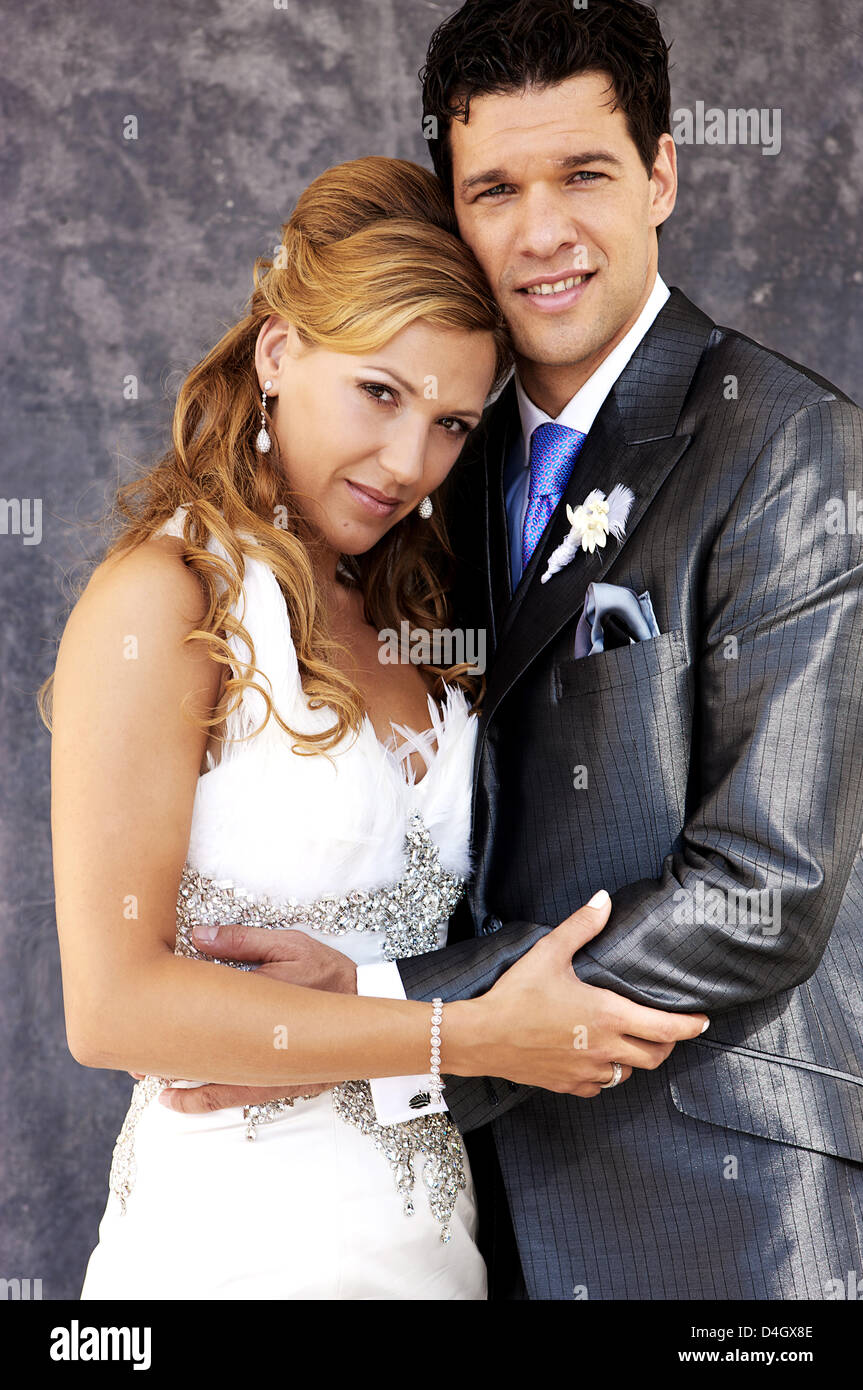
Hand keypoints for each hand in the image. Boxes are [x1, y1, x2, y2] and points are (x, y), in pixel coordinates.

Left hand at [130, 924, 357, 1112]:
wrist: (370, 1007)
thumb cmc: (328, 972)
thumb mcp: (291, 944)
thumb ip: (244, 940)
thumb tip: (197, 936)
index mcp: (260, 999)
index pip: (204, 1003)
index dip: (169, 1007)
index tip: (140, 1007)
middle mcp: (262, 1041)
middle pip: (202, 1052)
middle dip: (165, 1056)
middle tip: (134, 1057)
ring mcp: (271, 1068)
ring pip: (213, 1081)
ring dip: (178, 1081)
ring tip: (147, 1081)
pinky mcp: (279, 1084)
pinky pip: (234, 1098)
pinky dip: (203, 1099)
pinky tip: (177, 1101)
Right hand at [450, 892, 708, 1096]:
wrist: (482, 1037)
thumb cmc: (516, 994)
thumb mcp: (549, 952)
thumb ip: (581, 926)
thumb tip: (603, 899)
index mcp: (607, 1016)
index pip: (665, 1029)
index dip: (689, 1027)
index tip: (702, 1022)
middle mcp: (605, 1049)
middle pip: (655, 1056)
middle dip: (667, 1044)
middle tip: (667, 1030)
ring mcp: (588, 1071)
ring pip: (629, 1073)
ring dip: (636, 1058)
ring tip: (631, 1042)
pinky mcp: (569, 1084)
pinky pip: (601, 1085)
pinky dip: (607, 1074)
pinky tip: (597, 1059)